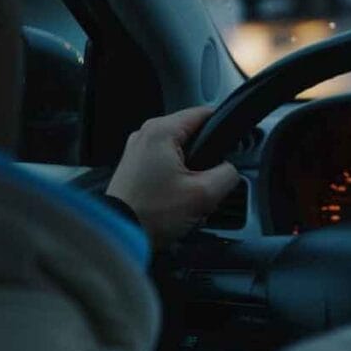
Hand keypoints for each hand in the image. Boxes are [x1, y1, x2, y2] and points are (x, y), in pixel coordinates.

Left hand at [107, 107, 238, 247]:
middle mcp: (145, 134)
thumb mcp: (204, 194)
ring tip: (191, 194)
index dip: (224, 128)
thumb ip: (228, 174)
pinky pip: (166, 164)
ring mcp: (137, 150)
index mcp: (161, 131)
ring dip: (192, 171)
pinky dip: (176, 178)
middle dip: (206, 158)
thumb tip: (230, 169)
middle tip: (208, 183)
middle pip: (193, 134)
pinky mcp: (134, 167)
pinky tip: (177, 198)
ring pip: (180, 151)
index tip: (231, 149)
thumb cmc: (151, 214)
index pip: (205, 113)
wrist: (118, 236)